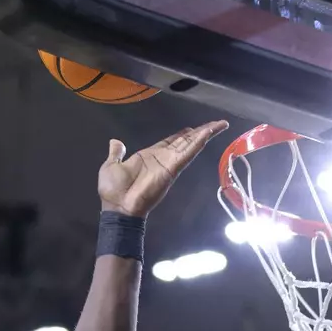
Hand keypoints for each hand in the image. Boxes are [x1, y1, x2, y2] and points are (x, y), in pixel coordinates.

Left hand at [98, 121, 228, 217]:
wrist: (117, 207)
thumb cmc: (113, 190)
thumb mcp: (111, 166)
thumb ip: (116, 154)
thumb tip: (115, 142)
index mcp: (149, 156)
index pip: (170, 142)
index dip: (182, 135)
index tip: (193, 128)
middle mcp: (162, 158)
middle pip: (185, 141)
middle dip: (200, 132)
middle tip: (215, 123)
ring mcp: (169, 163)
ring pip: (190, 145)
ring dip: (205, 133)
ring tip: (220, 124)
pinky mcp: (173, 169)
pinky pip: (188, 153)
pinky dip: (198, 143)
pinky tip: (208, 132)